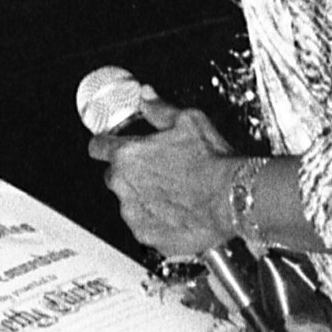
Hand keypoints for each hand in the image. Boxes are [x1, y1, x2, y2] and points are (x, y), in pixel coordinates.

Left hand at [88, 98, 239, 257]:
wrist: (232, 198)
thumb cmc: (211, 161)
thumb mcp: (188, 121)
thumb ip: (159, 109)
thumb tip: (145, 96)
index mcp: (128, 154)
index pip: (98, 147)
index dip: (105, 145)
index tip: (109, 146)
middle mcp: (124, 185)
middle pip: (114, 177)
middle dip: (130, 174)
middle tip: (157, 172)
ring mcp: (134, 214)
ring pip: (130, 203)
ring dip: (144, 199)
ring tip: (174, 195)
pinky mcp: (148, 236)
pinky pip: (145, 227)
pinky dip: (157, 222)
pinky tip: (178, 213)